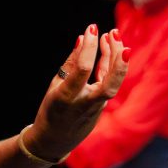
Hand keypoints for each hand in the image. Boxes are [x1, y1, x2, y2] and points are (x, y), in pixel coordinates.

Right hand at [23, 24, 128, 160]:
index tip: (91, 28)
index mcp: (66, 97)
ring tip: (112, 34)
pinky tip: (107, 46)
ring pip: (112, 83)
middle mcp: (84, 103)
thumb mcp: (55, 85)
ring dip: (115, 58)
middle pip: (109, 83)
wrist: (55, 140)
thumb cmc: (52, 109)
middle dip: (116, 58)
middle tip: (114, 34)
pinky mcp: (102, 106)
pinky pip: (109, 83)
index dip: (89, 48)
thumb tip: (83, 39)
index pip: (83, 70)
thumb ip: (70, 63)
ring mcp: (96, 107)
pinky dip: (109, 65)